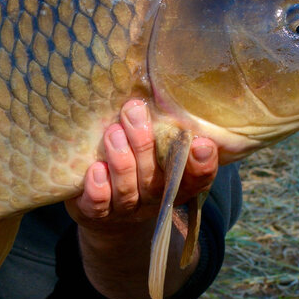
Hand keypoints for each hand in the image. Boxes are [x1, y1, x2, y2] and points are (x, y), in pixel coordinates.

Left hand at [65, 98, 218, 231]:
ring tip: (113, 133)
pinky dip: (98, 189)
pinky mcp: (96, 214)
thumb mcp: (154, 149)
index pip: (197, 180)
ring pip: (128, 190)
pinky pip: (99, 206)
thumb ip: (162, 128)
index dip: (202, 166)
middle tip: (133, 113)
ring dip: (122, 162)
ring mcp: (125, 210)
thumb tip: (161, 84)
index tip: (202, 143)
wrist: (106, 212)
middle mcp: (154, 200)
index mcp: (176, 185)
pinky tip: (96, 169)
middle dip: (145, 145)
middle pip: (156, 180)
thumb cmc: (136, 164)